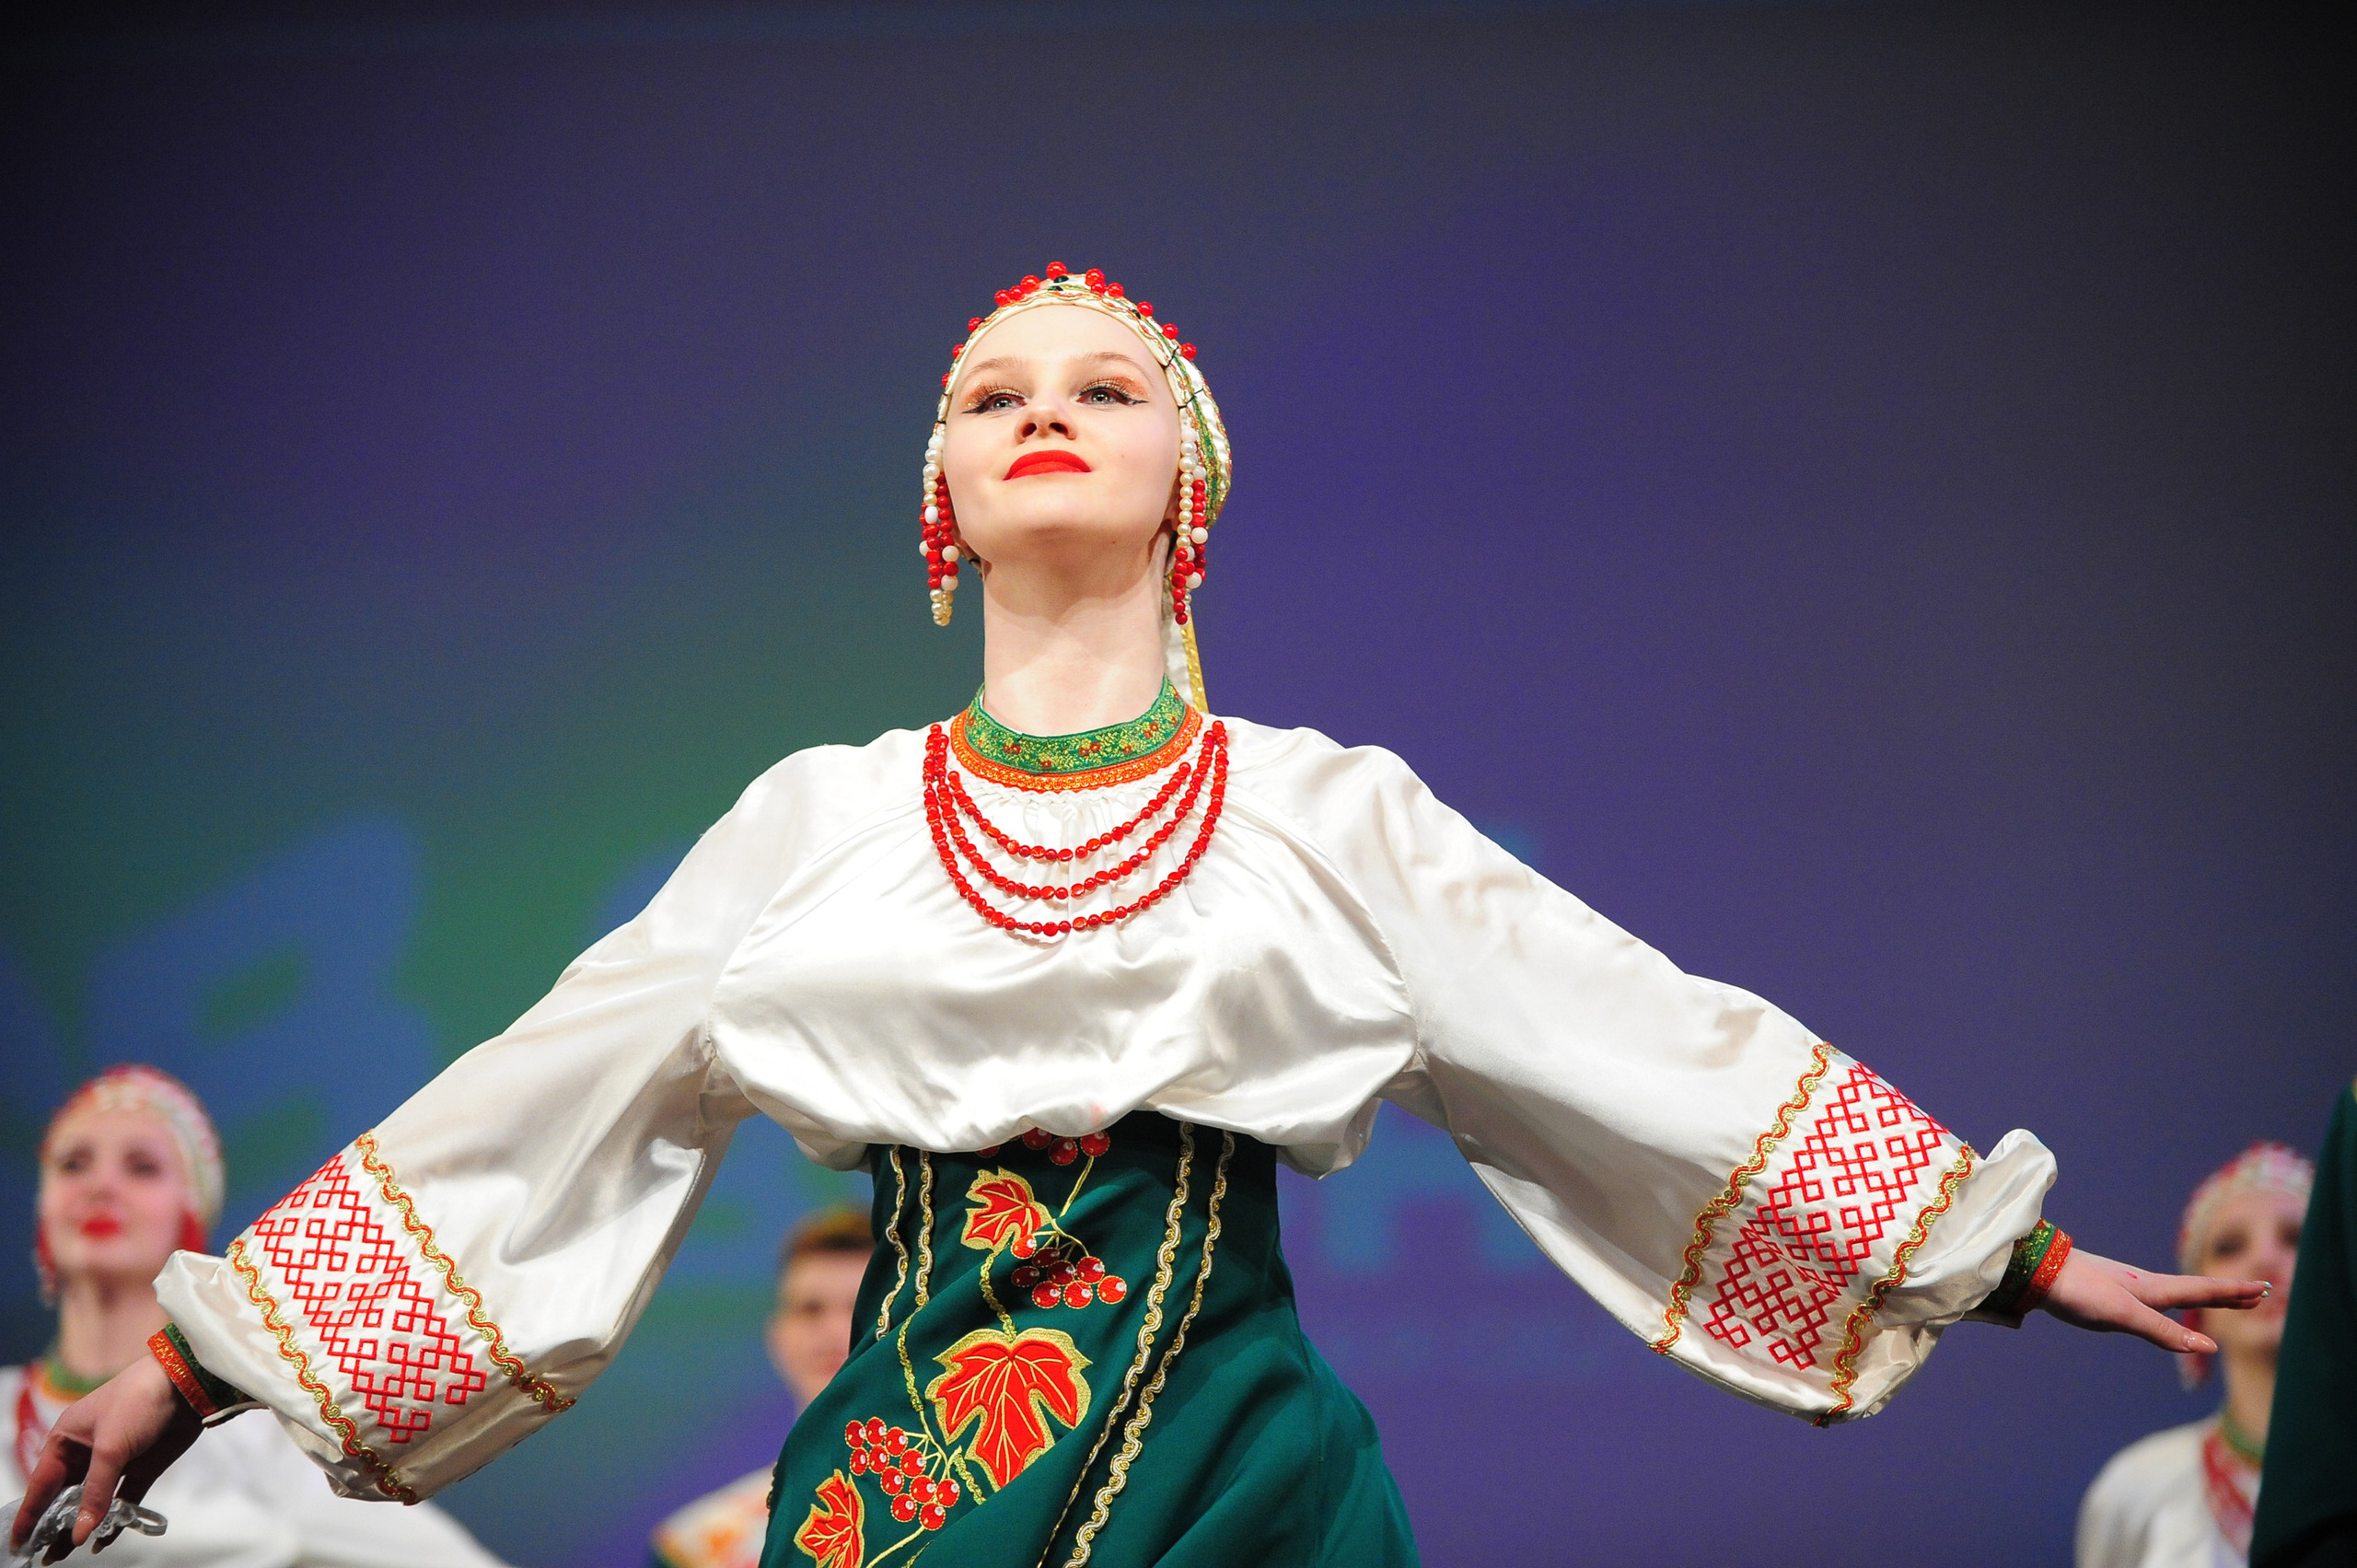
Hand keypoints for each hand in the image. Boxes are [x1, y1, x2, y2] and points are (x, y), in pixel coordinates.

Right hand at [9, 1356, 200, 1558]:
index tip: (18, 1542)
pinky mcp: (141, 1467)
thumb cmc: (138, 1403)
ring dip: (82, 1526)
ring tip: (64, 1556)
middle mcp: (85, 1452)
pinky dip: (113, 1519)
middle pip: (65, 1496)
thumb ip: (95, 1493)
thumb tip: (79, 1534)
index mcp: (66, 1440)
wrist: (187, 1383)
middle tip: (43, 1557)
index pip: (42, 1484)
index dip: (29, 1514)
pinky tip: (103, 1541)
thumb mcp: (110, 1448)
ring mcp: (114, 1461)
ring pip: (92, 1501)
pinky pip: (121, 1499)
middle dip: (55, 1525)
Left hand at [2037, 1247, 2267, 1352]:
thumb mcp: (2124, 1315)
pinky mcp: (2110, 1293)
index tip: (2263, 1287)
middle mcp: (2145, 1285)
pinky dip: (2175, 1301)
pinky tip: (2165, 1305)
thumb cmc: (2079, 1290)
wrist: (2035, 1270)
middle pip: (2195, 1290)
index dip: (2232, 1292)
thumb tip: (2210, 1347)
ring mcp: (2128, 1288)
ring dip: (2204, 1295)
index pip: (2203, 1290)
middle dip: (2226, 1293)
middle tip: (2258, 1293)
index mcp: (2153, 1289)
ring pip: (2176, 1292)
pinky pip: (2155, 1298)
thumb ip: (2164, 1331)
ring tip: (2223, 1298)